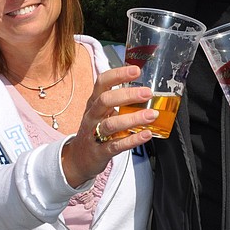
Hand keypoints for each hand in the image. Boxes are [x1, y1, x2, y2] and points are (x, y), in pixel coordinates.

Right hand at [60, 65, 154, 187]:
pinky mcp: (100, 152)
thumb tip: (144, 91)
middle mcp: (92, 115)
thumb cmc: (95, 131)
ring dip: (133, 118)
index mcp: (94, 102)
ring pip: (111, 124)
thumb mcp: (101, 112)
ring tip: (151, 115)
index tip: (136, 70)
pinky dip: (132, 139)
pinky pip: (115, 145)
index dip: (118, 74)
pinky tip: (146, 135)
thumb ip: (118, 102)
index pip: (103, 82)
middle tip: (147, 93)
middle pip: (105, 100)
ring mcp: (94, 134)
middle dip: (127, 95)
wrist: (77, 159)